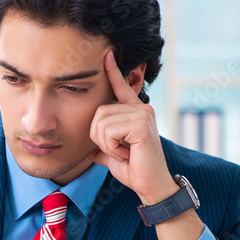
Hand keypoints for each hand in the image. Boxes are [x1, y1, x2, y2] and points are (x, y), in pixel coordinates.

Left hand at [89, 51, 176, 204]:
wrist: (150, 185)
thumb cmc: (133, 170)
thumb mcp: (112, 155)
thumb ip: (101, 146)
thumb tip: (88, 149)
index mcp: (135, 112)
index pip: (121, 87)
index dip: (113, 71)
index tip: (107, 54)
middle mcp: (141, 109)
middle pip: (98, 112)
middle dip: (99, 136)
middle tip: (117, 150)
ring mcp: (142, 115)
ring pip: (101, 122)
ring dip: (105, 144)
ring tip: (123, 152)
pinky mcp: (141, 125)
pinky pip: (108, 131)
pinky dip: (110, 147)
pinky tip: (126, 153)